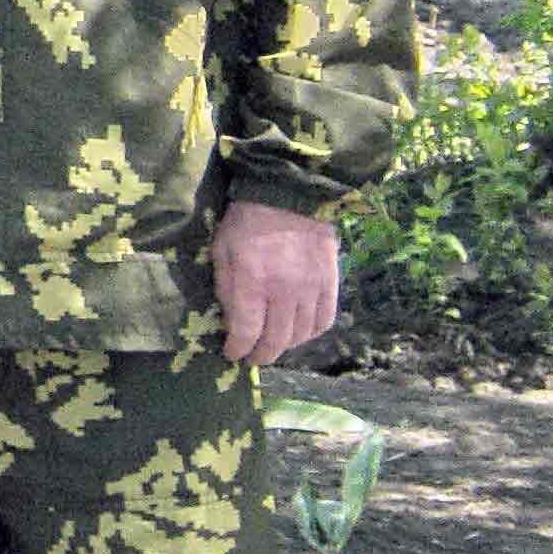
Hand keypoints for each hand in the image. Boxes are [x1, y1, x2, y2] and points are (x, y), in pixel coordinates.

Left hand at [212, 199, 338, 365]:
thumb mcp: (222, 250)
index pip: (247, 331)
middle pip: (276, 340)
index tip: (231, 354)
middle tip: (251, 358)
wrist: (290, 196)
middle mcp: (285, 290)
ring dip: (285, 346)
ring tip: (272, 345)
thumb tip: (230, 323)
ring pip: (301, 335)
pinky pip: (324, 321)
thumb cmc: (246, 222)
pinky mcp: (330, 283)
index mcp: (253, 280)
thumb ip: (226, 288)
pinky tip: (298, 332)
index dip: (238, 349)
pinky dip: (310, 333)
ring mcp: (311, 288)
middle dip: (261, 355)